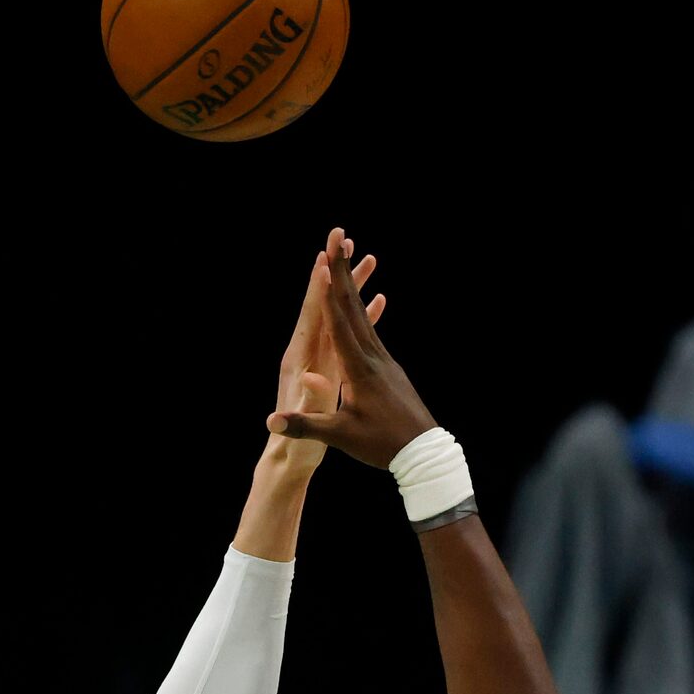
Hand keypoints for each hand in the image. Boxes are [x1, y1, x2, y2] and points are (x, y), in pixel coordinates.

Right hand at [267, 226, 437, 467]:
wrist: (423, 452)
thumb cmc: (380, 444)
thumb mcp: (339, 437)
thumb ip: (305, 426)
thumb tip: (271, 421)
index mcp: (358, 368)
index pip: (339, 323)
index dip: (328, 293)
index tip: (323, 262)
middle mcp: (373, 356)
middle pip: (353, 308)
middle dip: (343, 273)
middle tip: (338, 240)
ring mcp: (384, 360)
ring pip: (364, 316)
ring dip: (352, 287)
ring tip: (347, 261)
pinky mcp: (389, 368)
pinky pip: (372, 331)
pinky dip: (363, 312)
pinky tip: (365, 304)